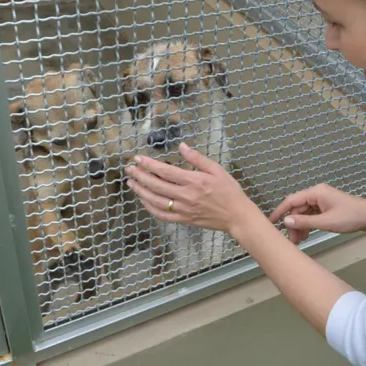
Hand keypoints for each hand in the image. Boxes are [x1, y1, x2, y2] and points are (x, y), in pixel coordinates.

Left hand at [124, 143, 262, 235]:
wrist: (236, 216)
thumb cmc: (229, 191)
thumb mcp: (216, 170)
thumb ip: (197, 158)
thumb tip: (182, 146)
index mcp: (193, 181)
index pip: (165, 171)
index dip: (149, 164)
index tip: (138, 158)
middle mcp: (185, 196)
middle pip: (156, 185)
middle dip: (140, 176)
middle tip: (129, 169)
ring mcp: (183, 209)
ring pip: (155, 201)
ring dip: (141, 191)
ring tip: (131, 183)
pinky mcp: (184, 219)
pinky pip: (162, 215)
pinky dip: (150, 208)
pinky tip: (144, 201)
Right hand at [269, 184, 365, 243]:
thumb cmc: (350, 217)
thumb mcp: (326, 222)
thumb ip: (305, 222)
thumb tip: (285, 221)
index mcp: (315, 193)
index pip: (291, 200)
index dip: (280, 211)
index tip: (270, 223)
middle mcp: (316, 194)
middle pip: (298, 209)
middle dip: (293, 224)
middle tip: (293, 241)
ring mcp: (322, 201)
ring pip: (304, 213)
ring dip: (300, 226)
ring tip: (299, 241)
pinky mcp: (327, 208)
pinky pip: (312, 216)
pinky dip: (308, 225)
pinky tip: (307, 236)